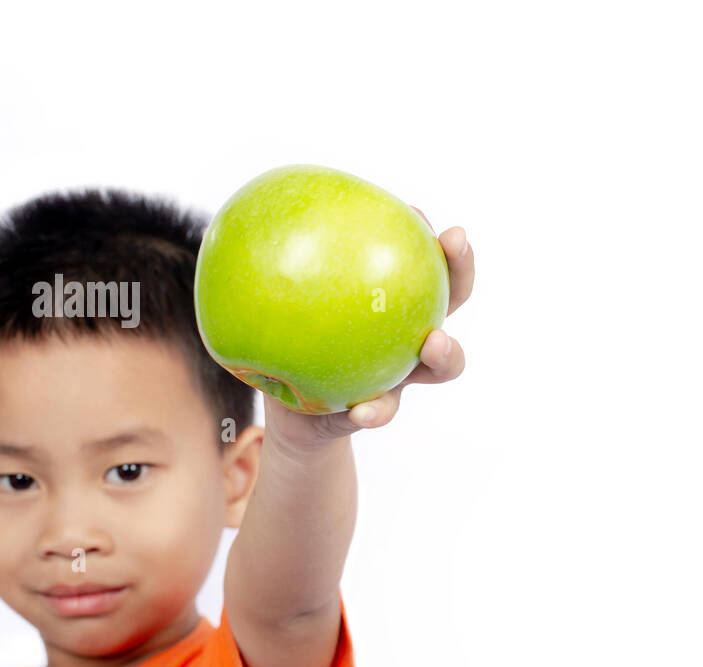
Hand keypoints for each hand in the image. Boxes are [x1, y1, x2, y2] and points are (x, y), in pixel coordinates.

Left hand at [262, 206, 473, 446]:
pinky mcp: (381, 409)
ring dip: (446, 353)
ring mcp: (402, 372)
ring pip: (441, 365)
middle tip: (455, 243)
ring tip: (435, 343)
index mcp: (396, 300)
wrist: (295, 409)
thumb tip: (243, 222)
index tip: (432, 217)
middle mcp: (410, 332)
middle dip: (460, 271)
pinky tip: (361, 413)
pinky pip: (383, 411)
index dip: (440, 240)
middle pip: (451, 299)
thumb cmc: (292, 340)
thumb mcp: (282, 301)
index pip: (428, 262)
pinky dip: (375, 412)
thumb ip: (279, 270)